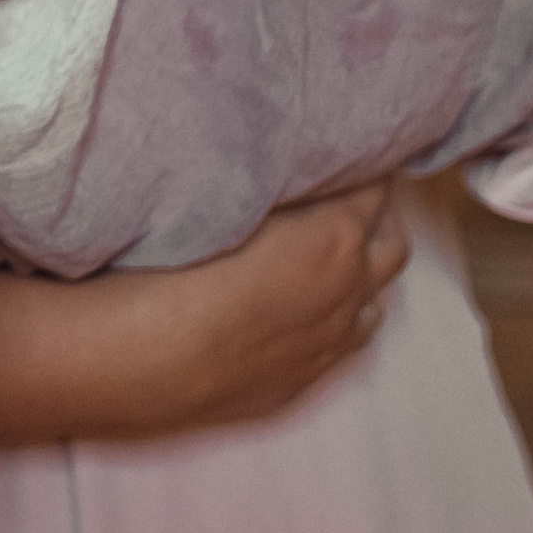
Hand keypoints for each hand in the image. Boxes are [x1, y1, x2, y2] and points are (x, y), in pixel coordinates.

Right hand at [125, 180, 410, 434]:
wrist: (139, 360)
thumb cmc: (168, 266)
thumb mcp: (226, 195)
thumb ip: (274, 180)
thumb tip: (286, 162)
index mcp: (335, 236)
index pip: (376, 186)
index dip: (362, 164)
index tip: (341, 151)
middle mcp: (347, 291)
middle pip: (393, 242)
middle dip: (377, 215)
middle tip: (341, 195)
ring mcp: (328, 343)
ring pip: (376, 301)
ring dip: (362, 273)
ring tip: (326, 254)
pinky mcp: (301, 381)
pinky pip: (343, 343)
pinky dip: (337, 318)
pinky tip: (301, 309)